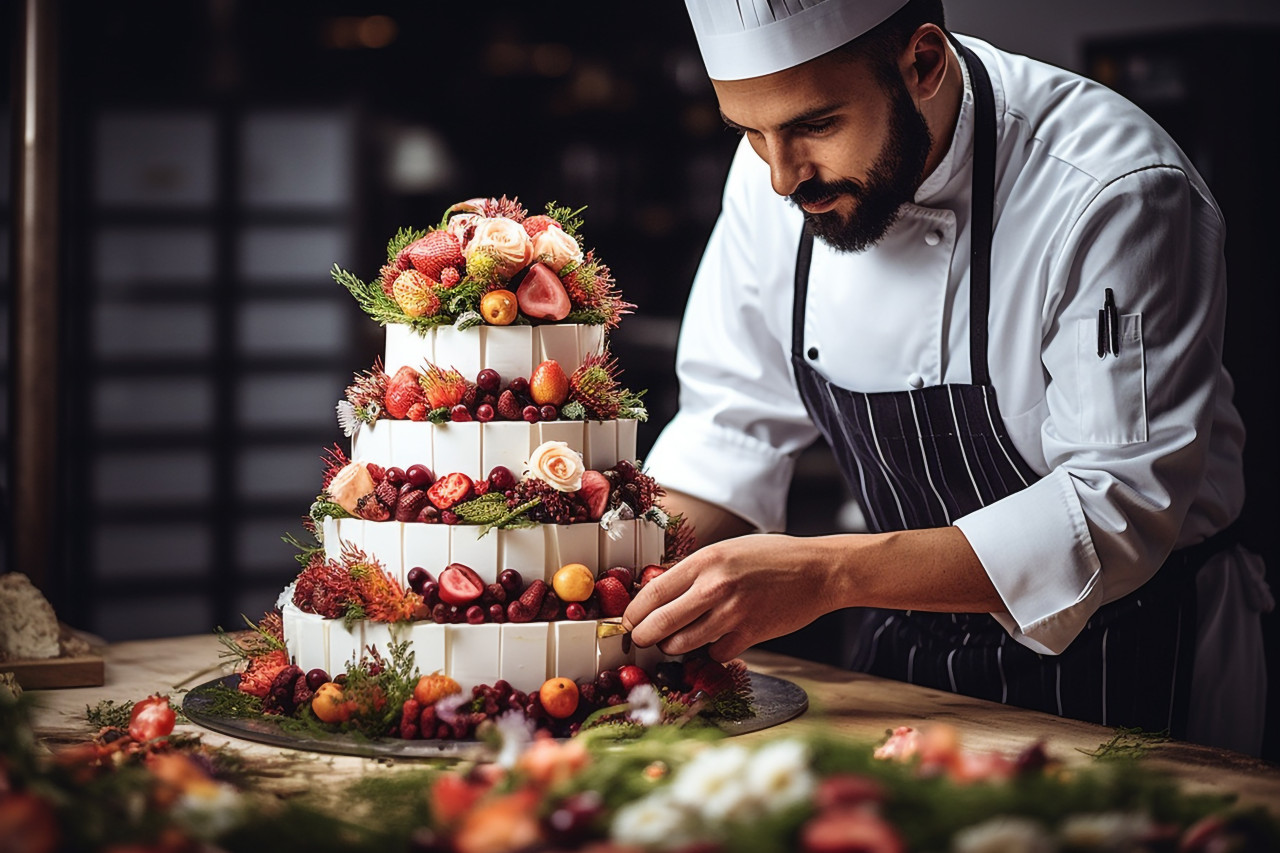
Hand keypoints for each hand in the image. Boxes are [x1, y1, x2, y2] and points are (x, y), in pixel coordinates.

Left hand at [621, 533, 836, 660]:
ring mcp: (732, 614)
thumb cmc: (773, 557)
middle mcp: (715, 588)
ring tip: (677, 639)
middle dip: (644, 636)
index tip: (628, 621)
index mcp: (706, 561)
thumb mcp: (727, 550)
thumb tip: (660, 592)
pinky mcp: (750, 636)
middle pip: (660, 624)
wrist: (818, 571)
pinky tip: (719, 638)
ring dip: (674, 646)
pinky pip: (715, 654)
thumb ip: (695, 570)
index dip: (634, 612)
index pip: (653, 593)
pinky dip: (712, 651)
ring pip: (682, 644)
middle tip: (641, 638)